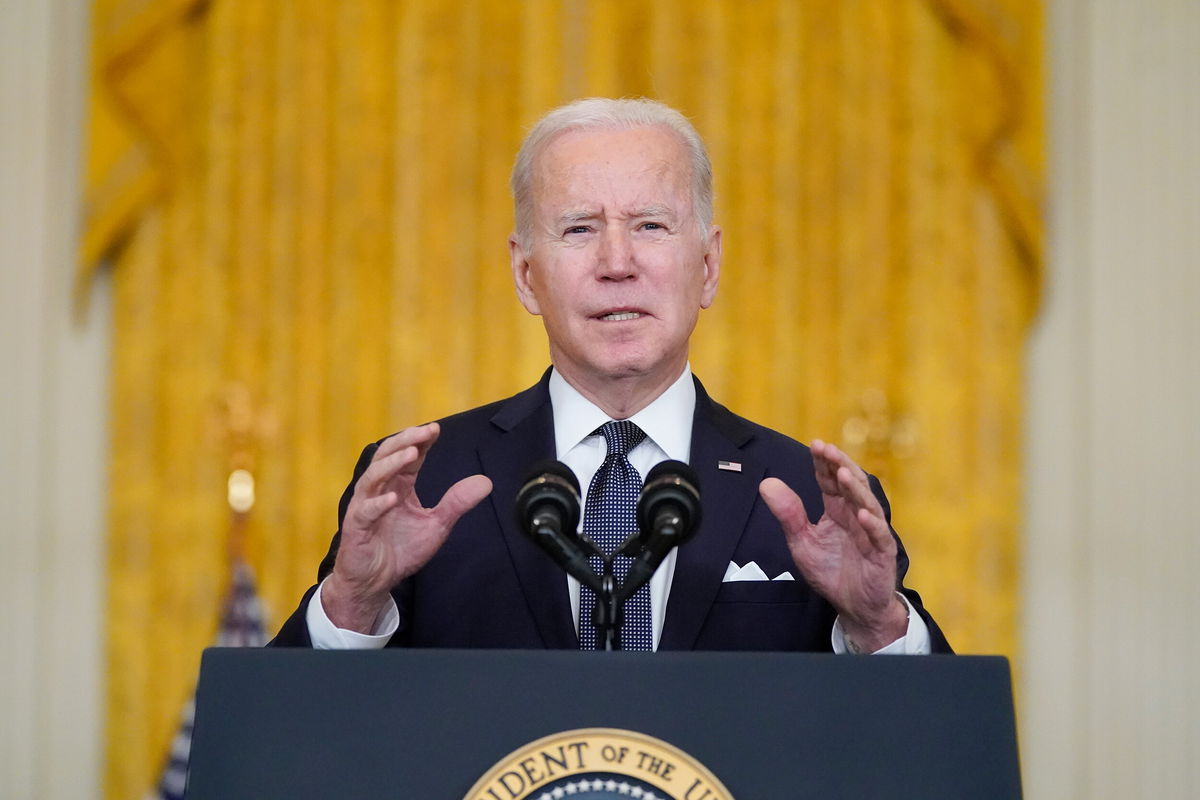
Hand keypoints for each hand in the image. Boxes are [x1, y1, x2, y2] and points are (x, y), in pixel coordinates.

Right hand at [322, 423, 491, 632]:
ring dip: (392, 464)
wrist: (376, 581)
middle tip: (424, 432)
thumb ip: (457, 503)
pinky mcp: (357, 528)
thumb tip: (486, 482)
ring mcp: (365, 508)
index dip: (420, 441)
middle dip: (405, 441)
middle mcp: (380, 491)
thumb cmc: (401, 550)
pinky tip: (393, 498)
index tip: (436, 429)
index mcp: (398, 486)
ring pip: (373, 477)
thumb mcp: (437, 525)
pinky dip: (378, 504)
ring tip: (412, 454)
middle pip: (387, 456)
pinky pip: (365, 512)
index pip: (408, 457)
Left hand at [759, 440, 907, 652]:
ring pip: (867, 505)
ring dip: (855, 489)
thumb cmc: (831, 571)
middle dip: (840, 466)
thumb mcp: (801, 542)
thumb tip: (766, 483)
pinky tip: (860, 513)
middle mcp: (856, 516)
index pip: (830, 481)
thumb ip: (788, 514)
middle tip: (827, 449)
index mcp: (837, 511)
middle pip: (851, 485)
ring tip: (842, 473)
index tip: (815, 445)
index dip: (823, 464)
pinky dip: (871, 524)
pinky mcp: (882, 554)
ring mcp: (871, 533)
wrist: (853, 606)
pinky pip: (879, 536)